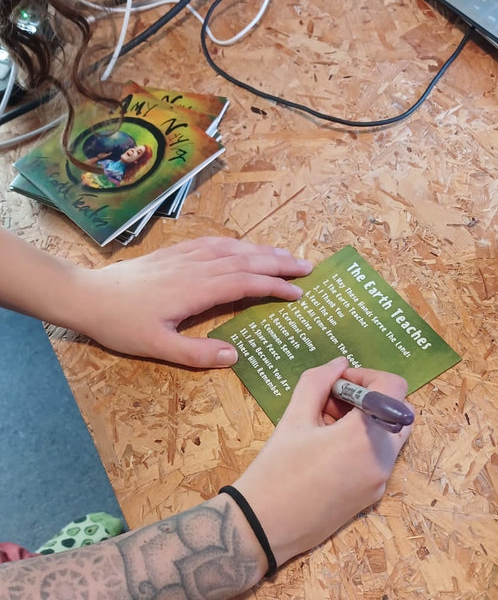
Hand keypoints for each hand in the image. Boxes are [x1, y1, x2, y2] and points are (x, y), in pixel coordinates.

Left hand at [75, 237, 312, 366]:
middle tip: (308, 267)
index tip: (298, 293)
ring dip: (261, 250)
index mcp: (195, 290)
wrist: (87, 296)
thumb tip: (235, 356)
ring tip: (286, 255)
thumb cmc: (121, 324)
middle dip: (278, 263)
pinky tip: (244, 247)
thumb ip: (197, 354)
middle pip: (245, 260)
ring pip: (231, 248)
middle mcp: (195, 267)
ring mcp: (184, 257)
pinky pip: (212, 243)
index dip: (274, 287)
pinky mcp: (173, 253)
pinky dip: (236, 244)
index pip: (244, 284)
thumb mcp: (158, 348)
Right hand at [234, 357, 412, 567]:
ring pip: (390, 436)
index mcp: (366, 436)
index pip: (393, 388)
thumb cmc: (275, 470)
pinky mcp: (371, 497)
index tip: (337, 383)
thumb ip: (318, 383)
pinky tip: (326, 451)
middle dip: (370, 400)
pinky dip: (362, 445)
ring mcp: (380, 482)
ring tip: (324, 427)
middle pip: (399, 412)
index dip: (366, 376)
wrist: (262, 528)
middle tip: (332, 404)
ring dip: (366, 422)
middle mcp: (383, 460)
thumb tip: (339, 364)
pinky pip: (378, 459)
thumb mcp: (293, 418)